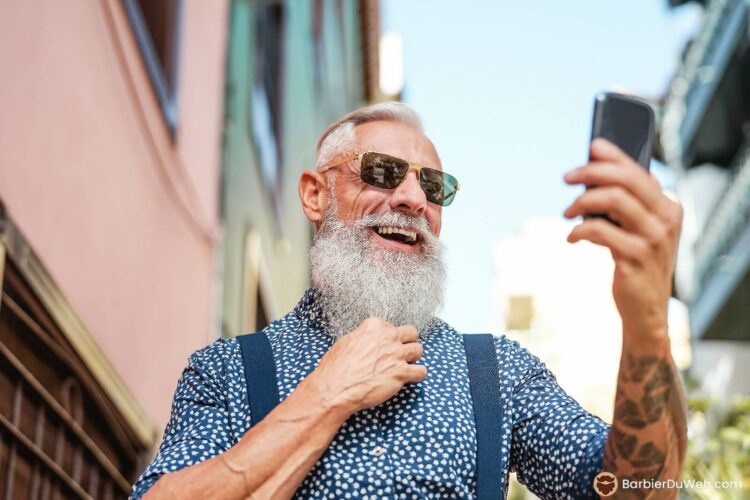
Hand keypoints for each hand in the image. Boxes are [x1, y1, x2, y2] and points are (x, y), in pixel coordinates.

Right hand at [310, 317, 426, 413]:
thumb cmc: (336, 368)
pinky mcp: (401, 372)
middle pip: (411, 333)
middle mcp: (387, 337)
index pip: (391, 326)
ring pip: (418, 350)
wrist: (336, 388)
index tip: (385, 346)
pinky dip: (417, 375)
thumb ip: (363, 338)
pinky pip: (421, 371)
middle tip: (401, 353)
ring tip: (406, 366)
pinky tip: (410, 379)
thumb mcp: (347, 342)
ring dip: (413, 358)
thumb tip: (368, 343)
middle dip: (407, 342)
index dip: (389, 338)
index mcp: (373, 326)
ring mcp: (396, 354)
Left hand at [563, 139, 682, 339]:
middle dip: (592, 173)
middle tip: (567, 177)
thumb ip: (623, 205)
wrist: (645, 310)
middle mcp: (666, 219)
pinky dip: (580, 230)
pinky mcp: (636, 258)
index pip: (640, 171)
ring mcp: (653, 239)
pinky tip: (572, 237)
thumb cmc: (635, 264)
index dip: (614, 156)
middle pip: (626, 180)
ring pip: (613, 200)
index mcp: (668, 207)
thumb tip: (591, 175)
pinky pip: (601, 231)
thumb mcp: (635, 230)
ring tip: (566, 212)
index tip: (592, 147)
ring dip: (582, 202)